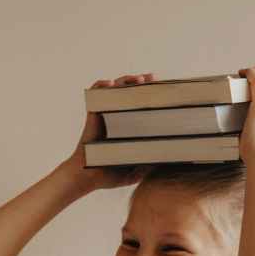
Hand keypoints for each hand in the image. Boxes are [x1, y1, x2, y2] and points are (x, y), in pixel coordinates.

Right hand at [59, 73, 156, 193]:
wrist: (86, 177)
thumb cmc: (108, 175)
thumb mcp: (135, 172)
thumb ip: (150, 167)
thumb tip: (169, 162)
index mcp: (129, 127)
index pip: (142, 105)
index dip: (152, 94)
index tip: (164, 89)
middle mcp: (117, 117)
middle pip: (130, 91)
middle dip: (142, 82)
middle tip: (153, 79)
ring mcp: (104, 114)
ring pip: (114, 88)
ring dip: (126, 79)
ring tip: (137, 79)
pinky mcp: (92, 115)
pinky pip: (94, 94)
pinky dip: (100, 85)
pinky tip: (109, 83)